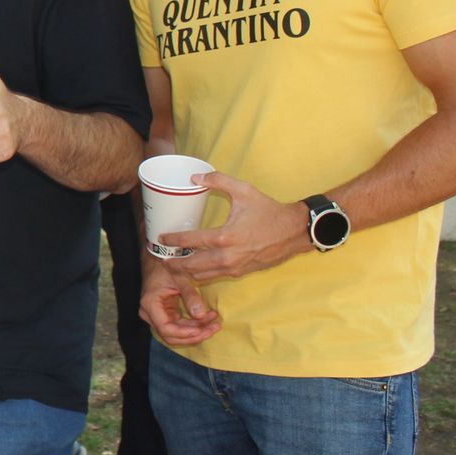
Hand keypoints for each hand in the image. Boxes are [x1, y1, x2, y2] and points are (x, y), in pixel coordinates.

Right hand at [139, 255, 221, 345]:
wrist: (159, 258)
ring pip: (177, 334)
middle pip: (171, 336)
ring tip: (215, 323)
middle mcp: (150, 313)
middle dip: (194, 335)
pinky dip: (194, 326)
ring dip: (196, 332)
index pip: (166, 328)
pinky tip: (209, 320)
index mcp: (151, 304)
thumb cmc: (167, 265)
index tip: (201, 330)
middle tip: (213, 328)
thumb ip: (190, 296)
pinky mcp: (165, 314)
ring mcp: (156, 315)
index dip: (184, 333)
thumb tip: (201, 315)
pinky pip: (180, 327)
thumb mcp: (180, 278)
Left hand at [157, 171, 308, 280]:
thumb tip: (195, 177)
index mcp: (225, 237)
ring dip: (186, 272)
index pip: (190, 241)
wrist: (295, 231)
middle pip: (191, 266)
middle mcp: (227, 256)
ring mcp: (234, 267)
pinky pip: (215, 277)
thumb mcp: (244, 191)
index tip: (160, 238)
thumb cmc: (269, 211)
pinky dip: (202, 275)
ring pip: (202, 276)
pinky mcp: (241, 273)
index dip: (172, 240)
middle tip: (161, 257)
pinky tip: (194, 268)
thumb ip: (218, 181)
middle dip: (173, 263)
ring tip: (173, 264)